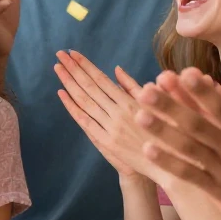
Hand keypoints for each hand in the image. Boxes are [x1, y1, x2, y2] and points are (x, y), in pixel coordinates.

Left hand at [54, 50, 154, 179]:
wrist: (163, 166)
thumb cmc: (163, 132)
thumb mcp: (155, 106)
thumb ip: (133, 87)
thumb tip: (116, 69)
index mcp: (130, 102)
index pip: (102, 79)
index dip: (86, 65)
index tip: (72, 53)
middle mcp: (117, 113)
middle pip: (89, 87)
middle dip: (73, 69)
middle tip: (59, 54)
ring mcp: (109, 128)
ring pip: (84, 102)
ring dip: (69, 84)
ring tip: (57, 68)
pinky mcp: (105, 141)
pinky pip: (84, 121)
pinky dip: (72, 107)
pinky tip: (61, 94)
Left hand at [133, 67, 220, 219]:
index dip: (204, 93)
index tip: (184, 73)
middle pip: (198, 126)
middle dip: (171, 108)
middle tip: (145, 91)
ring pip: (189, 149)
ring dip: (163, 133)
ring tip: (138, 116)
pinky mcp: (218, 190)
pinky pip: (190, 175)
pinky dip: (170, 163)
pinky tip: (148, 149)